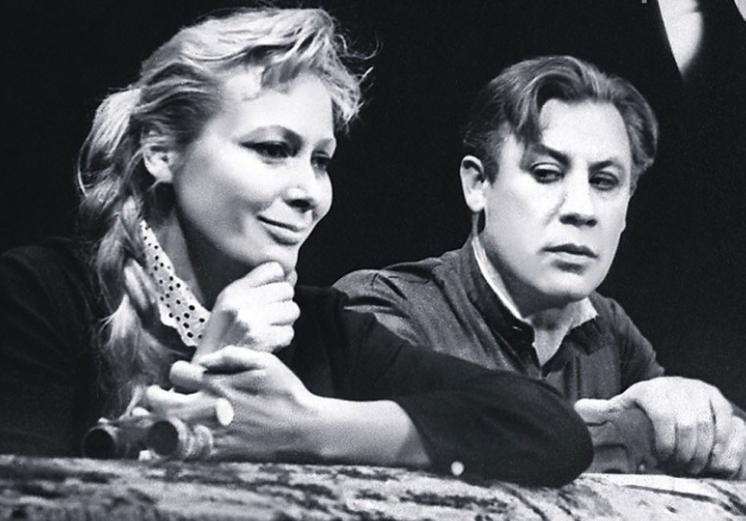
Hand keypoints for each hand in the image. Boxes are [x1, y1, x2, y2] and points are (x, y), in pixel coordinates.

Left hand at [163, 347, 320, 460]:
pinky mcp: (215, 451)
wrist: (301, 428)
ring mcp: (209, 431)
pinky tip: (161, 445)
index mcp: (218, 382)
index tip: (183, 376)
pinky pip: (180, 453)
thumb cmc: (286, 392)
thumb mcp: (266, 362)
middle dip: (154, 397)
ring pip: (163, 427)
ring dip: (151, 422)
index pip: (177, 372)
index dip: (178, 372)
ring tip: (148, 419)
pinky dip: (165, 449)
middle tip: (155, 396)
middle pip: (161, 401)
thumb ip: (233, 355)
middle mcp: (207, 406)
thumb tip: (206, 357)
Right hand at [193, 262, 299, 358]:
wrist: (209, 374)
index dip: (277, 283)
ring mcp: (249, 320)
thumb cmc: (225, 339)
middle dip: (282, 305)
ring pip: (292, 310)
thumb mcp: (231, 306)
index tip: (271, 297)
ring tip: (268, 332)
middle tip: (269, 320)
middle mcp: (240, 302)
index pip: (274, 268)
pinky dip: (282, 340)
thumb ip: (259, 288)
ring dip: (284, 324)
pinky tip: (268, 345)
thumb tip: (292, 275)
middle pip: (287, 290)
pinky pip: (289, 332)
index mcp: (233, 290)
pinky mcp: (260, 338)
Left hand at [576, 377, 745, 476]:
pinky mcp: (716, 399)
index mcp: (649, 389)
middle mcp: (675, 385)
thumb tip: (576, 407)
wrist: (669, 393)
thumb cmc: (642, 407)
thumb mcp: (621, 408)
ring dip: (701, 451)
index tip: (662, 457)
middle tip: (679, 466)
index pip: (661, 413)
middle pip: (687, 423)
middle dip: (684, 451)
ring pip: (707, 425)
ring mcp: (698, 391)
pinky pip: (726, 423)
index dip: (664, 440)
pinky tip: (711, 458)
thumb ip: (602, 411)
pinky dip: (720, 444)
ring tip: (692, 466)